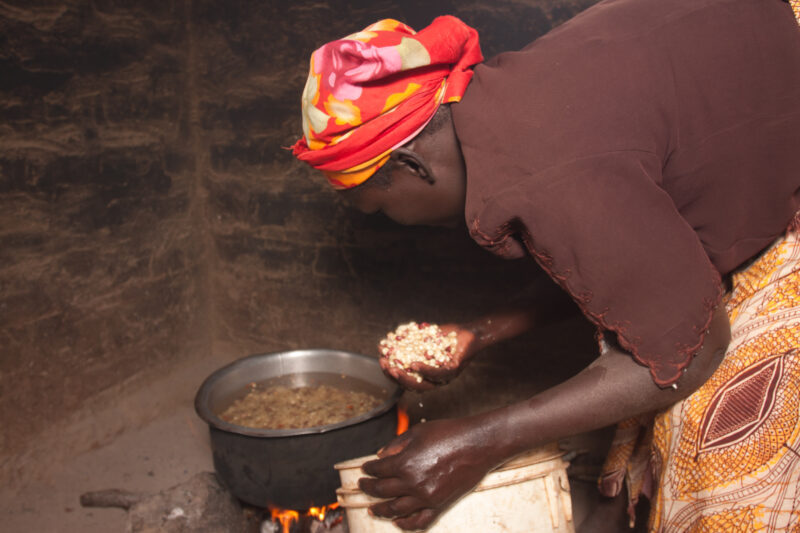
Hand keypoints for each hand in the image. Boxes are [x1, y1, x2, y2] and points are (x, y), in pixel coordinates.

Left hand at [358, 418, 497, 530]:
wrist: (478, 444)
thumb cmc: (450, 433)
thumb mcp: (418, 432)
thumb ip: (396, 444)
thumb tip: (381, 454)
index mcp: (405, 463)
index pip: (378, 470)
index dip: (368, 469)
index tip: (365, 469)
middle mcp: (413, 483)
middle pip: (382, 490)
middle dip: (368, 488)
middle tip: (362, 485)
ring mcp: (426, 497)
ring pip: (396, 509)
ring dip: (380, 509)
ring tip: (372, 508)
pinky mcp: (439, 505)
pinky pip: (419, 521)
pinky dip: (406, 524)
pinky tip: (397, 522)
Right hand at [378, 324, 477, 390]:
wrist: (471, 332)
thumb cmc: (450, 336)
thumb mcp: (425, 338)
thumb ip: (410, 341)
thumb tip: (387, 341)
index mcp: (428, 374)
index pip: (407, 378)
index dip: (392, 373)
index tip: (381, 361)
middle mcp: (436, 379)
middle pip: (412, 386)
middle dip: (396, 378)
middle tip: (385, 367)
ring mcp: (445, 377)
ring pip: (423, 384)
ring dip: (407, 377)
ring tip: (395, 368)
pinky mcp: (454, 370)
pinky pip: (438, 374)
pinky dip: (425, 370)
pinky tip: (415, 364)